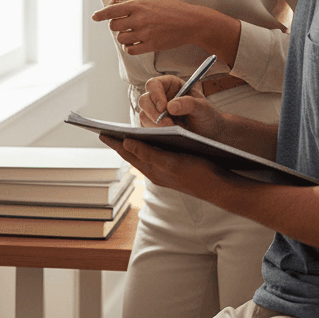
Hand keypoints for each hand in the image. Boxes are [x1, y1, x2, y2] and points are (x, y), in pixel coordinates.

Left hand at [91, 0, 202, 54]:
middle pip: (114, 26)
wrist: (190, 22)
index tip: (95, 17)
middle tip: (125, 25)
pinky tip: (136, 43)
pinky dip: (130, 47)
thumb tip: (114, 2)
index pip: (112, 10)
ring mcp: (144, 33)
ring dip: (124, 37)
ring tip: (133, 34)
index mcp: (138, 5)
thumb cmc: (172, 9)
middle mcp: (139, 18)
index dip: (101, 14)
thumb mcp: (151, 2)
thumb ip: (131, 4)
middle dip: (117, 26)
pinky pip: (130, 50)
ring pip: (121, 38)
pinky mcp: (150, 45)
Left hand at [99, 133, 223, 198]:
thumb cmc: (197, 173)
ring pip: (141, 155)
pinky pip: (152, 156)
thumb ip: (148, 153)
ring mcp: (163, 171)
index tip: (100, 131)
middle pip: (132, 154)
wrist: (218, 186)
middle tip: (105, 131)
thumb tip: (126, 142)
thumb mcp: (171, 162)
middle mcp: (155, 171)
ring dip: (131, 144)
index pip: (127, 152)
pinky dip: (144, 146)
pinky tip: (146, 140)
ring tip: (120, 134)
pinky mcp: (172, 168)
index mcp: (152, 170)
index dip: (114, 141)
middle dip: (118, 142)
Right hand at [138, 74, 224, 134]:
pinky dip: (155, 133)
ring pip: (144, 115)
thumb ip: (189, 103)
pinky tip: (167, 137)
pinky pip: (147, 129)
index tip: (163, 107)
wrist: (211, 135)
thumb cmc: (208, 117)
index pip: (154, 84)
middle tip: (168, 124)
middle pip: (145, 100)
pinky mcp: (154, 126)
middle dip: (154, 113)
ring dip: (155, 125)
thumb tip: (170, 106)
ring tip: (172, 131)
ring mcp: (155, 112)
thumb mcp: (203, 108)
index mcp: (171, 85)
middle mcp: (160, 97)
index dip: (155, 94)